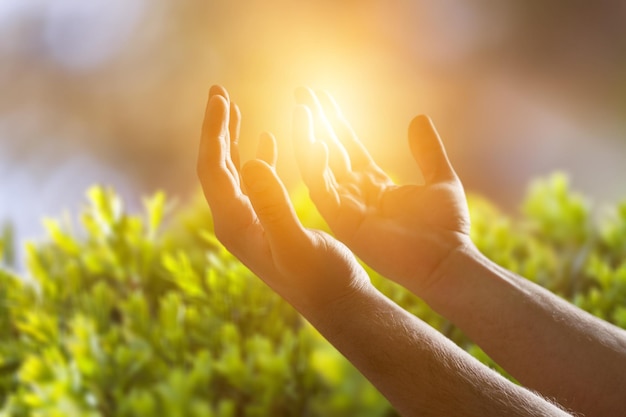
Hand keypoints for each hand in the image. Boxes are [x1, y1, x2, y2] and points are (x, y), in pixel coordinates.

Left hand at [197, 85, 368, 313]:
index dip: (215, 130)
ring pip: (233, 172)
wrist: (337, 304)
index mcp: (235, 225)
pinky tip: (264, 140)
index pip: (214, 168)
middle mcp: (235, 222)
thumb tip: (251, 162)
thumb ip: (273, 204)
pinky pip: (254, 182)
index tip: (220, 96)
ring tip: (233, 107)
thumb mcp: (297, 242)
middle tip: (218, 91)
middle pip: (216, 166)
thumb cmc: (321, 279)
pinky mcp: (267, 223)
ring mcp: (250, 223)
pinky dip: (257, 156)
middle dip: (217, 128)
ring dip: (232, 139)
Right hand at [293, 88, 470, 293]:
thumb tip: (418, 118)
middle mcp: (355, 193)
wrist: (446, 260)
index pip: (347, 145)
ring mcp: (347, 208)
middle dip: (314, 121)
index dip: (334, 120)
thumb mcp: (440, 179)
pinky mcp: (344, 222)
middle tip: (301, 91)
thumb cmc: (446, 228)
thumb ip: (426, 151)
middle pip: (328, 150)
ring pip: (318, 167)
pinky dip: (316, 166)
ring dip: (308, 137)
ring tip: (300, 108)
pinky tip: (315, 140)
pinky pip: (323, 190)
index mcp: (374, 183)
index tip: (320, 95)